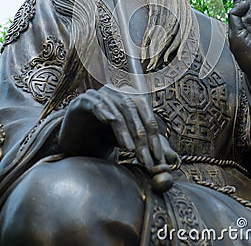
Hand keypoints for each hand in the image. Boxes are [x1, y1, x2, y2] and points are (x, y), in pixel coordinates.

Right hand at [59, 85, 175, 170]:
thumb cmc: (104, 140)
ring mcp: (99, 94)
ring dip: (125, 129)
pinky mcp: (83, 101)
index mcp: (130, 98)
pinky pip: (97, 103)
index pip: (147, 114)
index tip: (158, 158)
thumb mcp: (129, 143)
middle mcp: (116, 92)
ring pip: (118, 108)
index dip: (154, 136)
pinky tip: (109, 122)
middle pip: (135, 110)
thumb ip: (148, 147)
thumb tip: (173, 159)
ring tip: (130, 149)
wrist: (76, 143)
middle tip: (145, 158)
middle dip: (142, 136)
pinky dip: (105, 111)